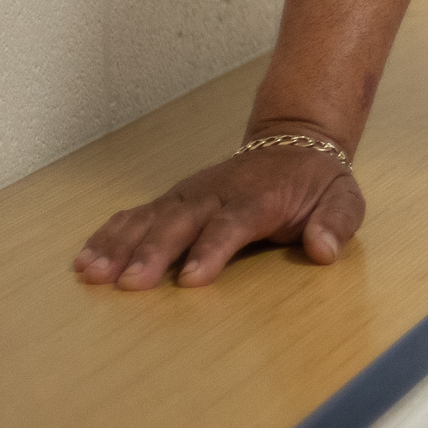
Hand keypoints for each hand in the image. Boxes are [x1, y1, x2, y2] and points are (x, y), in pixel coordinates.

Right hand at [72, 132, 363, 289]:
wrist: (294, 142)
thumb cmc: (317, 183)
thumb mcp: (344, 200)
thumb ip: (336, 224)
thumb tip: (322, 250)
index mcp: (260, 199)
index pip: (232, 225)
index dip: (211, 250)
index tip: (191, 279)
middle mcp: (217, 194)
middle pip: (180, 224)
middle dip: (153, 253)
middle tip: (128, 284)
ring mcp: (190, 196)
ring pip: (149, 219)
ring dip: (119, 246)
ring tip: (91, 274)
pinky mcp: (173, 201)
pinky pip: (135, 216)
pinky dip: (108, 236)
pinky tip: (84, 260)